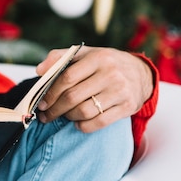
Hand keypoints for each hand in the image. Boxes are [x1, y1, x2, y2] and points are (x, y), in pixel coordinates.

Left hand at [35, 46, 153, 132]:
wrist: (141, 73)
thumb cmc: (106, 64)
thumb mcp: (86, 54)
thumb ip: (61, 57)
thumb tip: (39, 70)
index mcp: (98, 58)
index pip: (67, 78)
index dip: (50, 93)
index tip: (41, 103)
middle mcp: (111, 73)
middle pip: (73, 97)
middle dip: (54, 109)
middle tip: (45, 115)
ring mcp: (120, 91)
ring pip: (84, 112)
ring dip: (68, 117)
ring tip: (63, 115)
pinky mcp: (127, 107)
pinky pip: (98, 123)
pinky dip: (83, 126)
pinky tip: (78, 123)